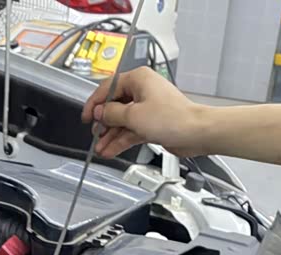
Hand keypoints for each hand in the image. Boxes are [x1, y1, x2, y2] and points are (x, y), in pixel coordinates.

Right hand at [82, 67, 204, 158]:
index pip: (108, 88)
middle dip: (103, 123)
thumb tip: (98, 112)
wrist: (195, 133)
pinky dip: (121, 140)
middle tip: (94, 135)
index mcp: (138, 79)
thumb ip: (111, 113)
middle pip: (114, 106)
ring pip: (122, 121)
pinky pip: (131, 130)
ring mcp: (147, 108)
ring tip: (100, 148)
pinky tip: (111, 150)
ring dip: (111, 135)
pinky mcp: (152, 123)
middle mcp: (142, 91)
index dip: (94, 103)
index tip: (86, 117)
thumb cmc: (173, 118)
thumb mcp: (134, 116)